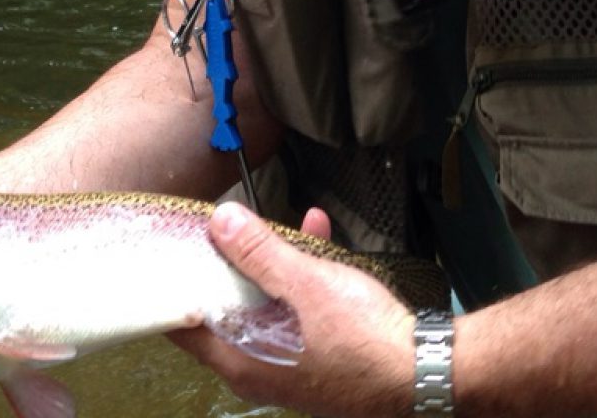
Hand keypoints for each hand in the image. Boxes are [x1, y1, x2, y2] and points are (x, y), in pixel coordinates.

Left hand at [170, 204, 416, 417]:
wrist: (423, 374)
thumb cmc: (358, 336)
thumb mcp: (304, 284)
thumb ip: (258, 253)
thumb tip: (218, 221)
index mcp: (238, 359)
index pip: (181, 324)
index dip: (174, 283)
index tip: (173, 246)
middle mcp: (254, 370)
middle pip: (223, 309)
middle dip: (230, 263)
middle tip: (228, 225)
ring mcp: (285, 368)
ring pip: (263, 306)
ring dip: (273, 264)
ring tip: (287, 223)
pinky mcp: (316, 360)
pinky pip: (294, 314)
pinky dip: (301, 282)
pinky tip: (320, 239)